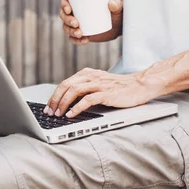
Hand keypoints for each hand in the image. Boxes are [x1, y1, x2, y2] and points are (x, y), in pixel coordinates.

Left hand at [44, 68, 158, 117]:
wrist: (140, 85)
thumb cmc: (120, 87)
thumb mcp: (99, 84)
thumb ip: (85, 88)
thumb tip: (68, 101)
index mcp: (87, 73)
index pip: (65, 83)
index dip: (54, 95)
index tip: (48, 107)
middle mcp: (91, 76)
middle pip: (66, 86)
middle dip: (55, 100)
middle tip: (49, 112)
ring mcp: (99, 84)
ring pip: (74, 91)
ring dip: (63, 104)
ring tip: (58, 114)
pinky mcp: (107, 93)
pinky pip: (87, 99)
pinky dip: (77, 107)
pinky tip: (72, 114)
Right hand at [60, 0, 122, 44]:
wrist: (119, 27)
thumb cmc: (117, 13)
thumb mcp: (118, 8)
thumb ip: (116, 4)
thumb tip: (111, 4)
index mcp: (80, 1)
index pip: (66, 0)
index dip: (64, 4)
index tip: (69, 10)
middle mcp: (76, 12)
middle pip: (64, 15)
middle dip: (67, 20)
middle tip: (76, 24)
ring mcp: (77, 24)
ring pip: (66, 27)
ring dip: (70, 31)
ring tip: (80, 34)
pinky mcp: (80, 34)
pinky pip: (73, 38)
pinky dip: (76, 40)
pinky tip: (84, 40)